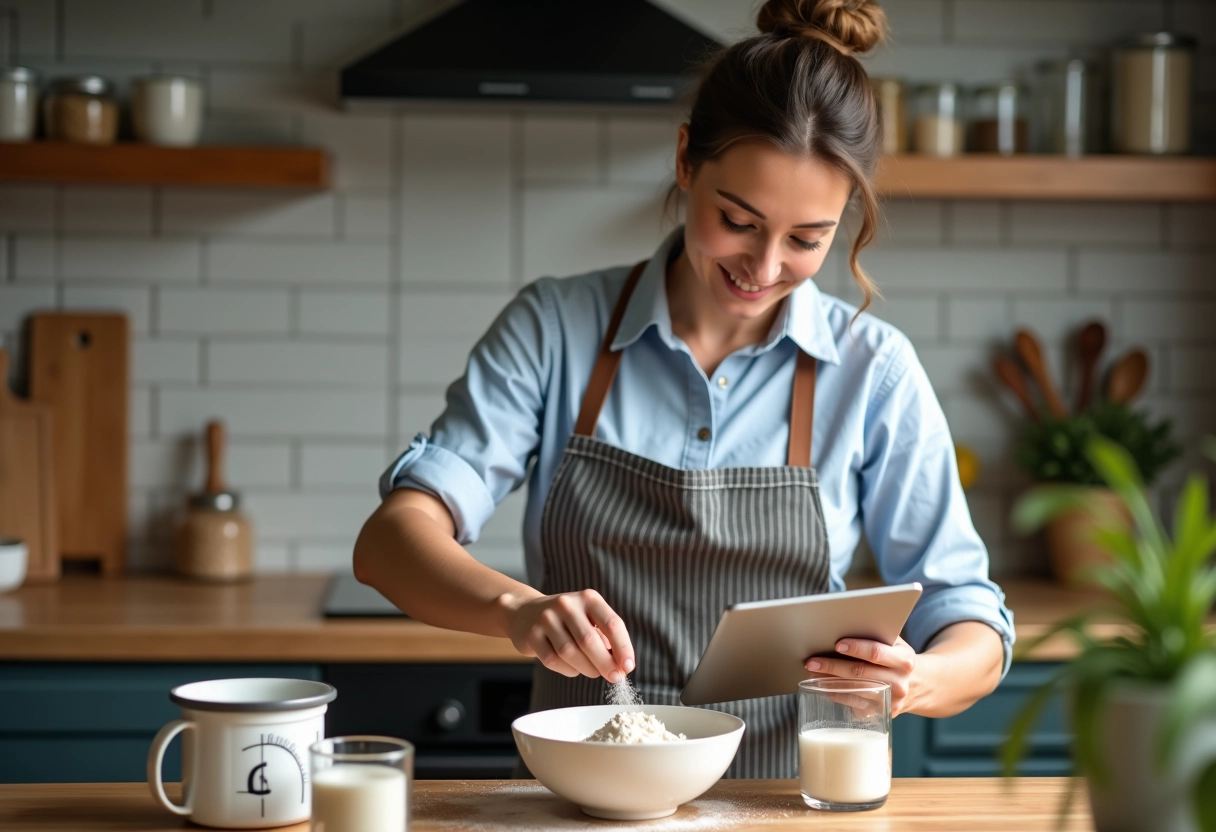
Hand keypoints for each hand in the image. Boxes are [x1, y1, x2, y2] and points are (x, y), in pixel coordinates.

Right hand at [503, 589, 634, 682]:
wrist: (524, 612)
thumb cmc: (567, 620)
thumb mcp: (588, 618)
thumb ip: (605, 638)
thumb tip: (621, 665)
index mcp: (588, 598)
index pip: (612, 623)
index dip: (623, 647)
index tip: (628, 667)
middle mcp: (567, 605)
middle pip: (590, 641)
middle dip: (606, 663)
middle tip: (614, 677)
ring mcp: (546, 618)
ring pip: (570, 652)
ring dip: (587, 668)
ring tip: (593, 671)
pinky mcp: (531, 635)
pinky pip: (553, 660)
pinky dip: (568, 669)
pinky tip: (573, 667)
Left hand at [805, 637, 917, 715]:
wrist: (919, 685)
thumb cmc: (896, 658)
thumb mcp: (896, 644)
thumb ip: (876, 635)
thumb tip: (842, 625)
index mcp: (904, 660)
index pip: (877, 653)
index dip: (857, 648)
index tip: (837, 644)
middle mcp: (900, 683)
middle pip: (861, 673)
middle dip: (833, 666)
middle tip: (811, 661)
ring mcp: (892, 701)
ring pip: (855, 691)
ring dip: (830, 682)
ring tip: (812, 673)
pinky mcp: (882, 714)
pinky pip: (855, 705)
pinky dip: (837, 695)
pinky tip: (824, 687)